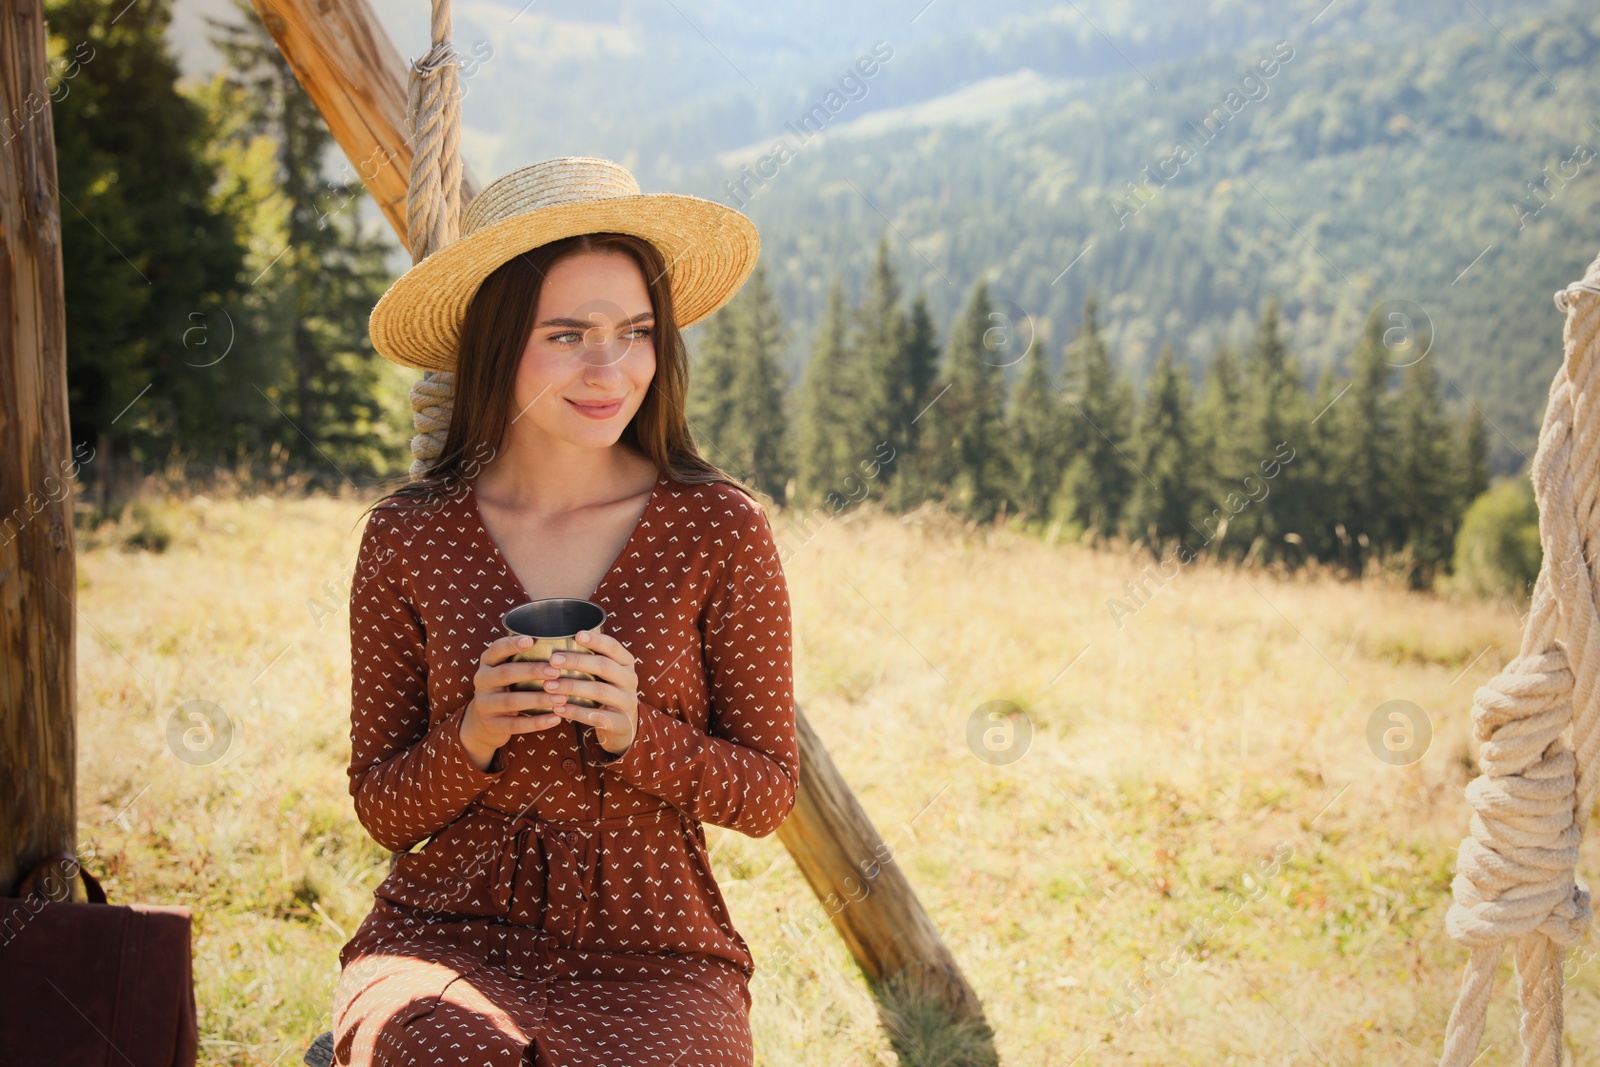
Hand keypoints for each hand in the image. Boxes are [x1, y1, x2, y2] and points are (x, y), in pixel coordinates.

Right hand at [459, 634, 571, 770]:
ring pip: (511, 701)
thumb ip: (526, 659)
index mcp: (488, 662)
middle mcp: (482, 680)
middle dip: (532, 672)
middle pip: (506, 673)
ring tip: (562, 698)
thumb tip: (562, 646)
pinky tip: (556, 718)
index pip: (496, 649)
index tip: (531, 640)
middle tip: (556, 672)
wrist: (485, 722)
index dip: (512, 644)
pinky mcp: (491, 724)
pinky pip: (515, 724)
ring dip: (539, 699)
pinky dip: (537, 722)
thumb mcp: (509, 670)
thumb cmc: (508, 687)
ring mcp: (484, 703)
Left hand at [540, 629, 639, 755]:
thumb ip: (590, 659)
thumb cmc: (606, 690)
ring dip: (571, 687)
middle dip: (577, 661)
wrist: (624, 724)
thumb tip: (556, 647)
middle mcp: (629, 679)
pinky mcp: (620, 721)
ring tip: (549, 685)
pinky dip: (575, 712)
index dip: (596, 640)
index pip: (613, 646)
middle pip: (604, 666)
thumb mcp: (606, 673)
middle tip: (553, 661)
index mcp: (626, 662)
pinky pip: (596, 716)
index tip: (577, 635)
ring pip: (599, 691)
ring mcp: (627, 701)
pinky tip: (557, 708)